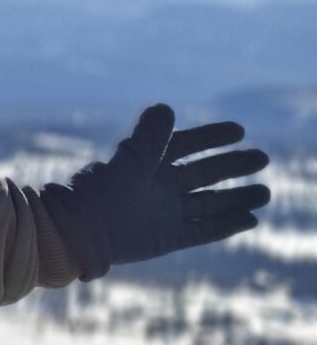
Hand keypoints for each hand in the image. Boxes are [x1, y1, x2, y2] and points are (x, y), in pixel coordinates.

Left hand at [50, 105, 269, 273]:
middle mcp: (159, 187)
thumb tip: (165, 107)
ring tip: (265, 193)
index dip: (211, 137)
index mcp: (147, 163)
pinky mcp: (166, 238)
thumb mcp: (128, 161)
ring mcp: (164, 213)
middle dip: (233, 166)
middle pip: (204, 173)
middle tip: (262, 158)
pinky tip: (251, 219)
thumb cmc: (100, 193)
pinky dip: (225, 225)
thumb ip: (149, 138)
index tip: (239, 131)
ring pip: (209, 203)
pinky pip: (202, 230)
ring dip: (236, 198)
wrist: (80, 233)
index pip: (186, 145)